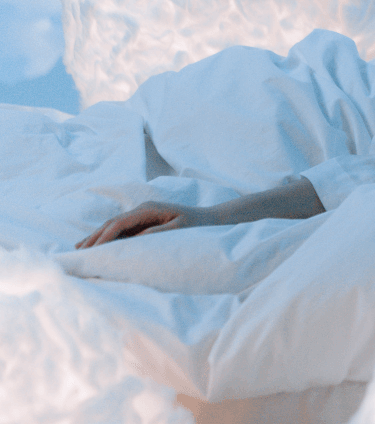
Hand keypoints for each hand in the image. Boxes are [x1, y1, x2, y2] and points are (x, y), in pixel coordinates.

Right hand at [76, 201, 218, 248]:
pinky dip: (107, 235)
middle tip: (77, 252)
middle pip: (112, 222)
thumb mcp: (181, 228)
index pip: (120, 223)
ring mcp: (142, 213)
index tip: (92, 250)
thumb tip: (138, 236)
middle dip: (94, 237)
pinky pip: (121, 228)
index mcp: (149, 209)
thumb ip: (160, 232)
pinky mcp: (144, 220)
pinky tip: (97, 243)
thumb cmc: (198, 225)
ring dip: (97, 236)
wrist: (211, 219)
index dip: (104, 236)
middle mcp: (143, 208)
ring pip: (113, 224)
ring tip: (80, 248)